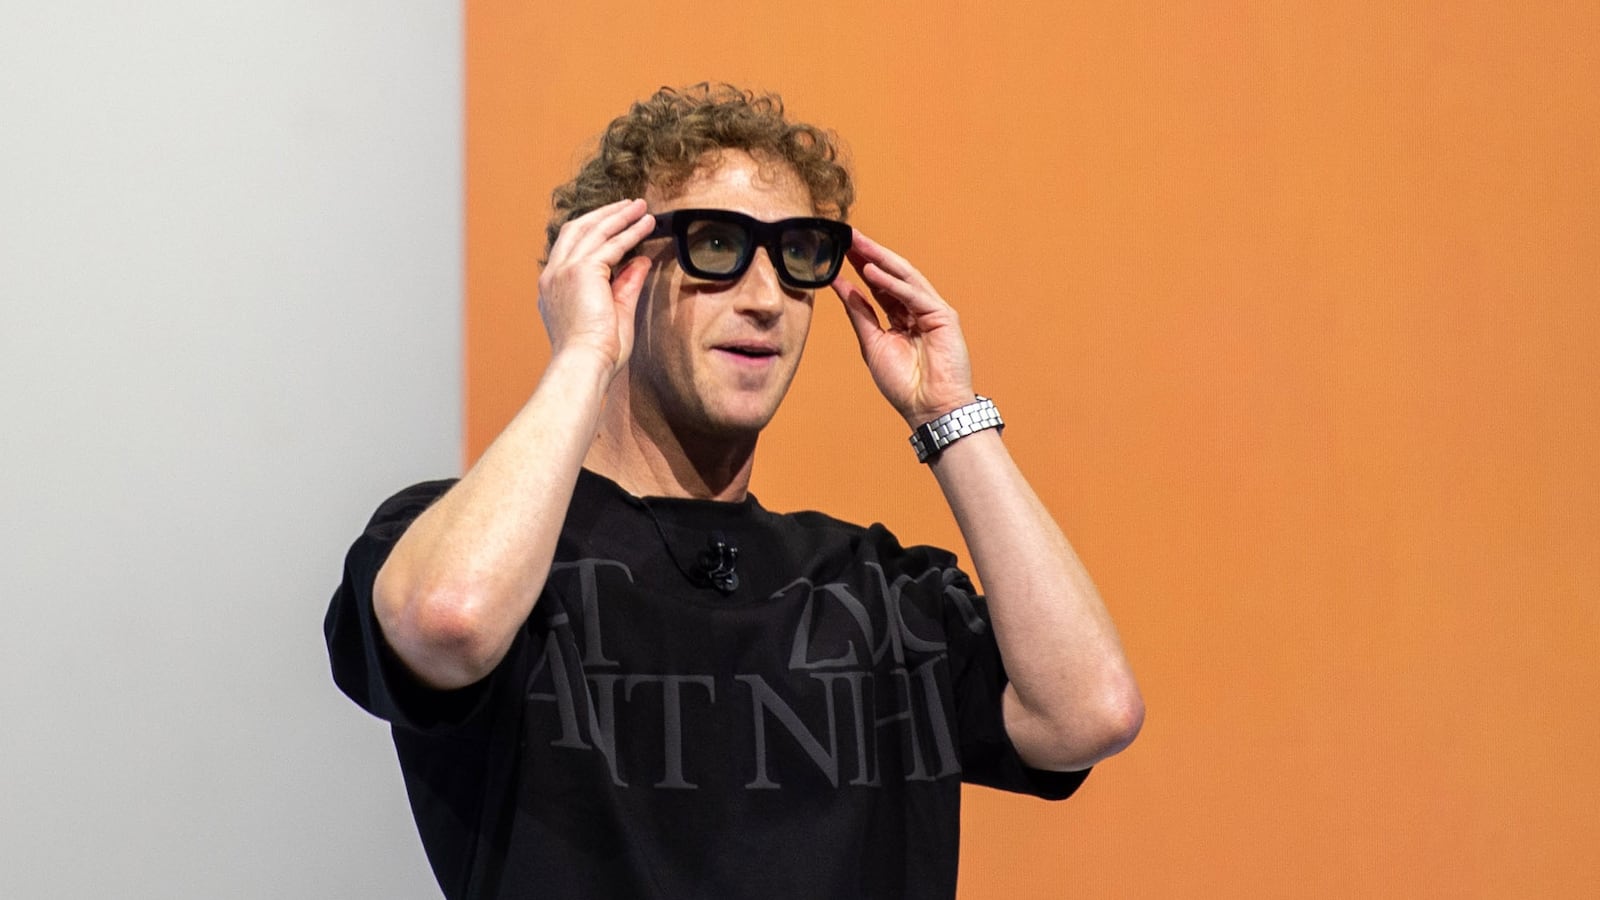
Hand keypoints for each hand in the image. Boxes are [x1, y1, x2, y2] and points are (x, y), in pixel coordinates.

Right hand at [537, 199, 656, 378]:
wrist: (585, 364)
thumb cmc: (597, 352)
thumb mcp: (616, 311)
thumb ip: (626, 283)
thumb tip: (641, 261)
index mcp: (554, 287)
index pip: (571, 247)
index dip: (595, 231)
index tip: (616, 223)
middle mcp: (553, 275)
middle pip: (577, 229)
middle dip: (605, 215)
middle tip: (629, 205)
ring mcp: (564, 271)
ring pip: (594, 231)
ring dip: (619, 216)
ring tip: (641, 207)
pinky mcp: (581, 271)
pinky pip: (611, 244)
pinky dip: (630, 232)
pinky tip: (646, 225)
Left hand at [831, 229, 975, 425]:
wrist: (929, 409)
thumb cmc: (904, 384)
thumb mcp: (872, 343)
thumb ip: (859, 312)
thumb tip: (840, 286)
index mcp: (901, 317)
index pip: (879, 284)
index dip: (860, 265)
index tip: (839, 248)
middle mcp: (917, 309)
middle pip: (891, 274)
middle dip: (869, 254)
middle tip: (847, 234)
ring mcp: (932, 311)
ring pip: (905, 277)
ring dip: (880, 259)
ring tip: (857, 244)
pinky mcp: (943, 317)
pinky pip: (914, 295)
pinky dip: (893, 283)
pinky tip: (872, 272)